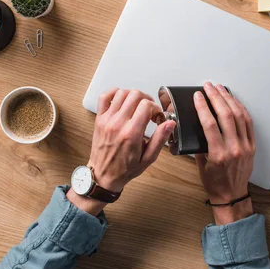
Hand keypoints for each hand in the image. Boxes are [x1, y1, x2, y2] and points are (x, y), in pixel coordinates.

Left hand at [68, 88, 175, 214]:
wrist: (103, 175)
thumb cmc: (125, 169)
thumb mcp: (148, 158)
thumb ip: (160, 139)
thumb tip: (169, 123)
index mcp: (131, 134)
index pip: (146, 105)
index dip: (155, 108)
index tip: (156, 116)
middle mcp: (118, 124)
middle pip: (135, 95)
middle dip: (146, 99)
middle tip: (148, 111)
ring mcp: (107, 120)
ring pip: (121, 93)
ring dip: (132, 96)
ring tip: (136, 106)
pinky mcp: (99, 119)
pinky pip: (104, 96)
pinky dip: (114, 93)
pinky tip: (121, 101)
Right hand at [194, 82, 255, 224]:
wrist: (232, 195)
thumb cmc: (214, 182)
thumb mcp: (200, 165)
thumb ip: (198, 144)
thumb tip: (194, 124)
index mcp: (219, 154)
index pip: (210, 124)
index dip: (203, 107)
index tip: (198, 96)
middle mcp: (234, 148)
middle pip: (226, 115)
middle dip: (216, 97)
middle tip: (208, 86)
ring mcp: (245, 146)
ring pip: (239, 116)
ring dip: (229, 99)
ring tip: (220, 88)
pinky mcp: (252, 145)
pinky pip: (248, 122)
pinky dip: (240, 108)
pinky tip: (234, 100)